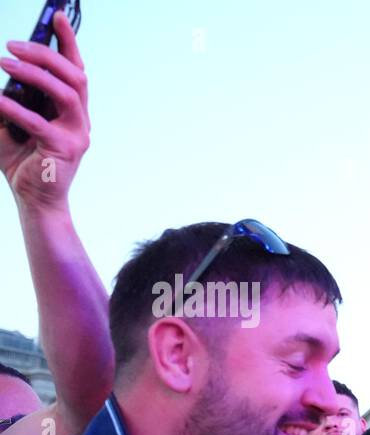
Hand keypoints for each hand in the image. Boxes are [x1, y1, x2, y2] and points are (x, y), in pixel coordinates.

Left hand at [0, 13, 88, 211]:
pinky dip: (15, 108)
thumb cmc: (23, 161)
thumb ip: (10, 97)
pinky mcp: (65, 151)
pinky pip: (39, 123)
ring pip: (66, 93)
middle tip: (12, 43)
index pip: (75, 69)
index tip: (57, 15)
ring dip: (35, 73)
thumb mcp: (11, 120)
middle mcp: (80, 119)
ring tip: (4, 61)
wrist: (33, 200)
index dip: (68, 41)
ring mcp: (77, 135)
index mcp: (71, 111)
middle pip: (74, 75)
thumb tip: (2, 70)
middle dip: (45, 53)